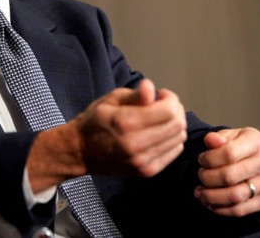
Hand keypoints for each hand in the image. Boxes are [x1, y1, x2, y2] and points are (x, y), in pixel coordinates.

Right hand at [27, 79, 186, 190]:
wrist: (81, 151)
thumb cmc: (95, 121)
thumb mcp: (111, 100)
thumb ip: (135, 94)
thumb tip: (151, 88)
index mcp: (125, 122)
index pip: (168, 111)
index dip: (171, 99)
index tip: (161, 95)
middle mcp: (136, 144)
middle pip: (177, 125)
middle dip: (176, 110)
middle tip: (164, 105)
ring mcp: (142, 161)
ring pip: (179, 139)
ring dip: (175, 125)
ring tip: (161, 119)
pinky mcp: (146, 171)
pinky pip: (174, 152)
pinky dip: (173, 140)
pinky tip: (160, 133)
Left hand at [194, 127, 259, 216]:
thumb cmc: (243, 145)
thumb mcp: (232, 135)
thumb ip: (218, 138)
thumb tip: (210, 139)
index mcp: (256, 142)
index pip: (229, 154)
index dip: (209, 159)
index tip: (202, 160)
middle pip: (230, 177)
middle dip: (208, 178)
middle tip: (201, 175)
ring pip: (235, 196)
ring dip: (211, 196)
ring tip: (200, 192)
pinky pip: (240, 210)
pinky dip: (220, 209)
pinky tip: (209, 203)